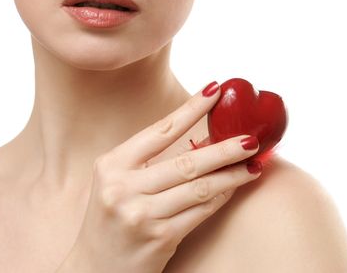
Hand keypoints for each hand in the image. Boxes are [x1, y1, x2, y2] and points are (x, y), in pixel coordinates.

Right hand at [56, 81, 261, 272]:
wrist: (94, 266)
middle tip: (251, 137)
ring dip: (231, 175)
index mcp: (112, 165)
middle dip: (224, 148)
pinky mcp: (159, 238)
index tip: (214, 91)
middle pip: (186, 161)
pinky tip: (234, 189)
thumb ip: (147, 162)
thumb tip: (198, 140)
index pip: (159, 130)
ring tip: (252, 164)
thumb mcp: (116, 183)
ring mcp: (140, 213)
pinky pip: (200, 212)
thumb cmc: (110, 219)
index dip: (190, 109)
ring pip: (199, 187)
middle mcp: (123, 187)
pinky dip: (220, 198)